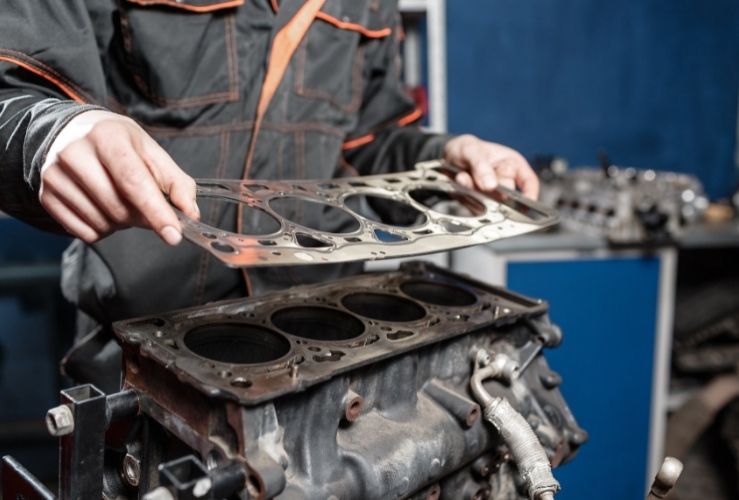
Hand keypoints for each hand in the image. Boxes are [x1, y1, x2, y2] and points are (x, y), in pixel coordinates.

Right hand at [39, 110, 199, 244]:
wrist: (72, 134)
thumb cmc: (119, 144)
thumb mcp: (152, 153)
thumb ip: (177, 183)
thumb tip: (190, 214)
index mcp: (107, 136)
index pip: (133, 181)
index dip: (156, 211)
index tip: (174, 235)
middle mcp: (75, 153)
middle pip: (119, 208)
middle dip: (142, 217)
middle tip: (146, 207)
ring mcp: (55, 175)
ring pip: (102, 224)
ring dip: (122, 224)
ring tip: (121, 201)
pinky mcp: (46, 196)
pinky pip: (85, 233)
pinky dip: (103, 230)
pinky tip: (103, 209)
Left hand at [443, 134, 538, 198]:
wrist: (446, 156)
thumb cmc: (465, 148)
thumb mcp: (471, 150)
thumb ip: (481, 166)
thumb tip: (491, 185)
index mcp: (510, 164)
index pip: (528, 181)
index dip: (530, 193)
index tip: (525, 205)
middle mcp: (502, 179)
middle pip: (506, 194)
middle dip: (491, 190)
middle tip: (479, 182)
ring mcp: (490, 192)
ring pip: (488, 201)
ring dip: (473, 190)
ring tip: (463, 176)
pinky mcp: (477, 201)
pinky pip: (474, 205)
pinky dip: (464, 194)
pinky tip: (459, 180)